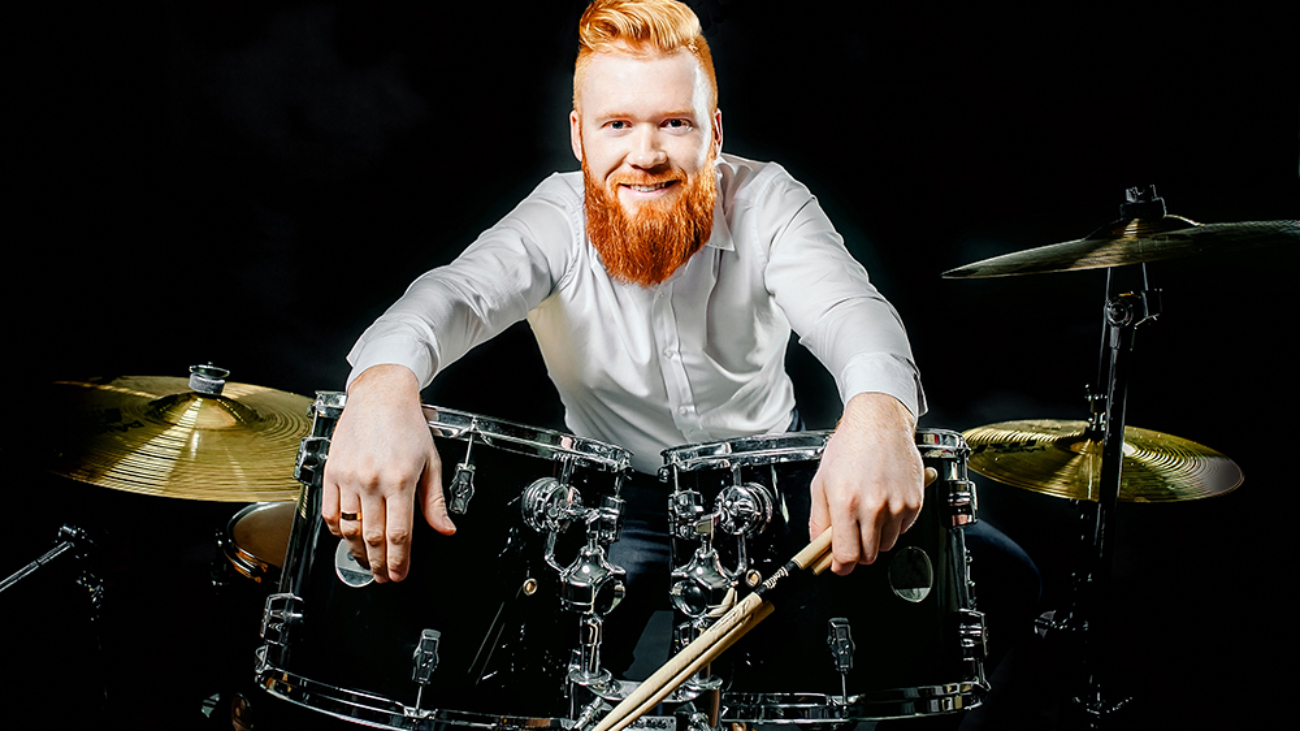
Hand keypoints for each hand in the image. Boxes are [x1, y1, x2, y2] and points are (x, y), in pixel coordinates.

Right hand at [322, 364, 455, 582]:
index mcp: (400, 479)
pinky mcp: (331, 472)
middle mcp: (372, 480)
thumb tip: (445, 529)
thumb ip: (435, 501)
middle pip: (374, 537)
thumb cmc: (407, 425)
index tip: (399, 574)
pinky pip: (330, 512)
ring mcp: (348, 477)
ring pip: (349, 529)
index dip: (399, 561)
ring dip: (358, 552)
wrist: (380, 396)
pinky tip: (347, 537)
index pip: (399, 533)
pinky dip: (337, 531)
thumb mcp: (431, 462)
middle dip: (379, 564)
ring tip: (367, 562)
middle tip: (383, 577)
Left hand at [809, 392, 923, 574]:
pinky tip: (884, 502)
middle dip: (857, 550)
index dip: (840, 566)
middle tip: (852, 532)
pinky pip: (903, 530)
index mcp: (846, 503)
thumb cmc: (849, 448)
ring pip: (886, 545)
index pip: (846, 556)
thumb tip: (818, 547)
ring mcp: (897, 506)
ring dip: (876, 537)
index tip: (838, 566)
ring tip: (868, 510)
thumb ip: (819, 519)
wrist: (879, 424)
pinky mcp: (914, 503)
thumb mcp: (821, 482)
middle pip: (868, 556)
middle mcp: (873, 507)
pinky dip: (893, 524)